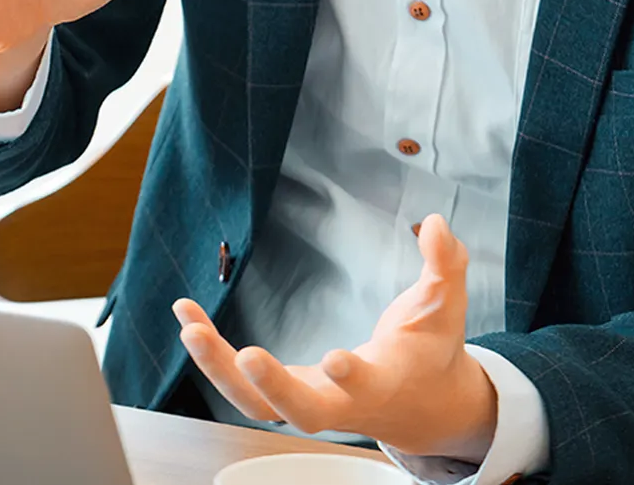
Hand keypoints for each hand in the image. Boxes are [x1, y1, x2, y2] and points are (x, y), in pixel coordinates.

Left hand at [172, 215, 496, 459]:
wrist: (420, 406)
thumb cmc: (429, 352)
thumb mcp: (445, 306)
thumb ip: (444, 265)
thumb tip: (435, 222)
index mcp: (382, 383)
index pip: (364, 387)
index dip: (348, 377)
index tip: (333, 358)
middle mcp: (341, 404)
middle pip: (302, 411)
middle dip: (273, 387)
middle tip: (248, 356)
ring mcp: (307, 403)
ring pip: (256, 404)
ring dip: (220, 369)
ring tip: (190, 327)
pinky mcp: (282, 395)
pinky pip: (240, 384)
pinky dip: (212, 356)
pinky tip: (188, 320)